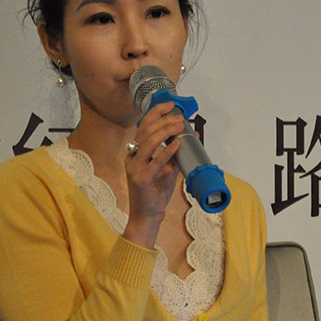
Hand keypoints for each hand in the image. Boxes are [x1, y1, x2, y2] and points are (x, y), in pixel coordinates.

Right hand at [122, 101, 184, 248]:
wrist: (147, 216)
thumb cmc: (155, 194)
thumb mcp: (166, 170)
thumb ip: (173, 155)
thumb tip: (188, 139)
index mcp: (135, 153)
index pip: (142, 127)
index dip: (155, 113)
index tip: (169, 104)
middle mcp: (132, 157)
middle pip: (145, 131)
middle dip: (162, 120)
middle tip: (178, 116)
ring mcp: (135, 168)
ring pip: (148, 142)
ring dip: (165, 131)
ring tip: (179, 126)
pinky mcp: (141, 179)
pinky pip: (156, 162)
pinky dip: (167, 152)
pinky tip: (177, 144)